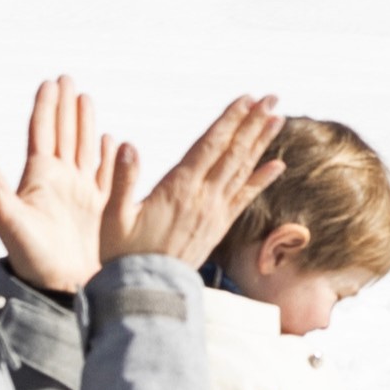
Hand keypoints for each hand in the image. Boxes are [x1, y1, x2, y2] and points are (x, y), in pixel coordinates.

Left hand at [0, 78, 120, 294]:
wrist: (60, 285)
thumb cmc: (31, 257)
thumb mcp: (7, 219)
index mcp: (40, 178)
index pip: (43, 133)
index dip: (46, 107)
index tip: (49, 82)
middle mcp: (61, 180)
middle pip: (64, 133)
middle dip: (66, 105)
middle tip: (68, 79)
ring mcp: (82, 192)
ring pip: (84, 146)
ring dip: (85, 122)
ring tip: (86, 98)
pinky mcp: (101, 205)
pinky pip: (106, 171)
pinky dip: (109, 152)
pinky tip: (111, 138)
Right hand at [103, 96, 285, 269]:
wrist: (146, 292)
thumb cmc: (121, 254)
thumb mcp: (112, 216)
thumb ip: (121, 180)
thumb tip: (126, 144)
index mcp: (178, 189)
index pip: (209, 146)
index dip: (228, 121)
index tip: (245, 99)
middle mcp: (203, 198)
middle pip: (233, 152)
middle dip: (252, 122)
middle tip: (271, 97)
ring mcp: (215, 212)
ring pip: (242, 170)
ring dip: (260, 142)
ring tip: (277, 118)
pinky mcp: (219, 227)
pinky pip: (245, 198)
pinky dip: (261, 179)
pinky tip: (277, 164)